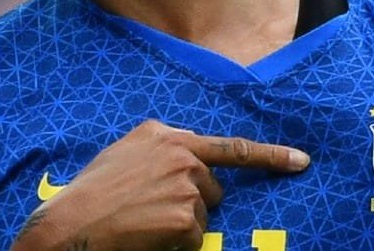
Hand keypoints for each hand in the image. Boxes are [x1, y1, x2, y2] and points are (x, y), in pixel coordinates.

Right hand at [11, 120, 309, 250]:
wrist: (71, 225)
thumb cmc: (90, 195)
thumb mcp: (122, 156)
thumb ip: (158, 152)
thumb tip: (190, 165)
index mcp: (162, 134)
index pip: (227, 146)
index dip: (269, 156)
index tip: (301, 162)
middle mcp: (180, 153)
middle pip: (212, 187)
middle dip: (191, 202)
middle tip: (148, 210)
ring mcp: (186, 185)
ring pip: (203, 214)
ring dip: (180, 224)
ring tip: (142, 221)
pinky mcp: (186, 216)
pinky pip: (194, 238)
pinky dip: (175, 243)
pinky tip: (147, 235)